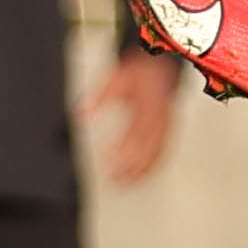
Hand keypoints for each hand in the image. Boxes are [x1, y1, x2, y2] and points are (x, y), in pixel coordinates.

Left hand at [82, 46, 181, 188]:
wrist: (160, 64)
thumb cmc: (137, 72)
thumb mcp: (115, 78)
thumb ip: (98, 97)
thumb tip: (79, 115)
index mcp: (147, 103)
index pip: (135, 131)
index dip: (123, 149)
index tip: (107, 160)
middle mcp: (160, 116)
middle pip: (147, 146)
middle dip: (130, 164)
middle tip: (111, 177)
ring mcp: (166, 124)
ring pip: (156, 151)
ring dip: (141, 169)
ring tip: (123, 182)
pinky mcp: (168, 129)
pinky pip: (163, 150)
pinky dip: (153, 165)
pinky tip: (141, 176)